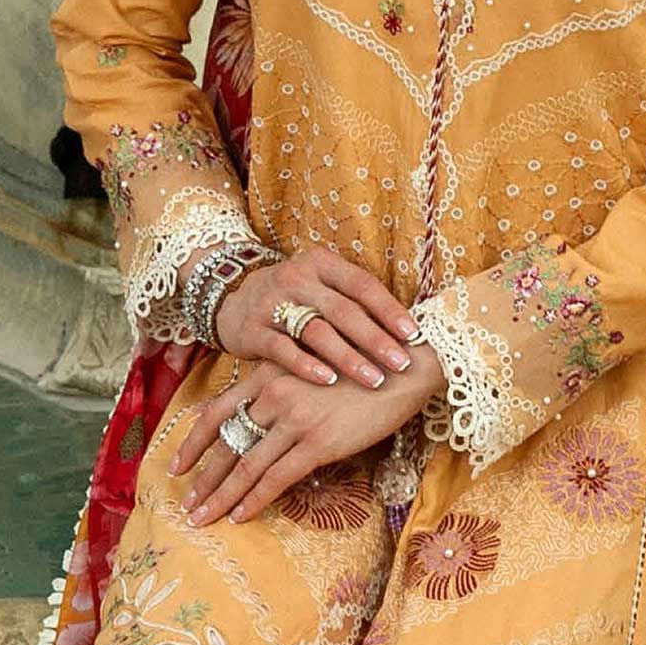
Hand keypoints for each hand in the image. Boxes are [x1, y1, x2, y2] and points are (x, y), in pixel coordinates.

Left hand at [166, 343, 446, 527]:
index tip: (176, 466)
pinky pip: (276, 478)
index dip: (191, 442)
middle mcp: (274, 394)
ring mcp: (295, 418)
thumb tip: (256, 416)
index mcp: (267, 373)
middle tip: (185, 504)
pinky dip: (254, 500)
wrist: (402, 367)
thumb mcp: (309, 367)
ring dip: (220, 497)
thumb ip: (280, 386)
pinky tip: (240, 516)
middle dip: (202, 478)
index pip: (214, 411)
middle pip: (224, 443)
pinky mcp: (318, 442)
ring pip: (245, 465)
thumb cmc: (360, 367)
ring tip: (203, 518)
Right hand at [213, 243, 421, 392]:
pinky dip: (308, 366)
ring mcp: (272, 304)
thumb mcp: (320, 287)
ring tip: (374, 379)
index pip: (362, 285)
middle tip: (401, 363)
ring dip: (349, 357)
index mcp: (321, 264)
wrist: (231, 299)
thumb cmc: (293, 299)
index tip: (414, 334)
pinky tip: (329, 381)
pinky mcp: (253, 330)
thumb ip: (352, 303)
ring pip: (317, 332)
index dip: (389, 309)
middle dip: (376, 339)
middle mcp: (297, 279)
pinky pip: (283, 350)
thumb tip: (406, 333)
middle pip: (343, 310)